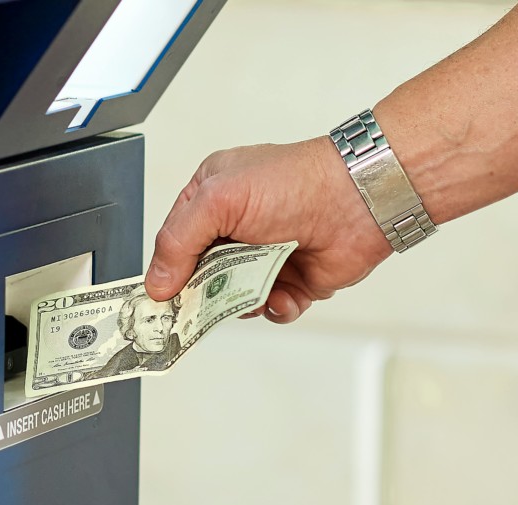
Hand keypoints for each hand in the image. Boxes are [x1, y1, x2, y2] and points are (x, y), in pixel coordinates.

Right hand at [144, 136, 392, 322]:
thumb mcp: (218, 199)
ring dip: (244, 301)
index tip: (160, 298)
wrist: (358, 200)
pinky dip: (276, 307)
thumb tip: (158, 283)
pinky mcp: (292, 279)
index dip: (166, 269)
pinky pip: (271, 308)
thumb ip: (178, 241)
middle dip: (204, 293)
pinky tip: (285, 294)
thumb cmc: (294, 182)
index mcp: (212, 196)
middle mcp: (236, 226)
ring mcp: (264, 254)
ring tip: (260, 287)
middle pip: (201, 275)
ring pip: (234, 297)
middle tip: (203, 305)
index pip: (175, 240)